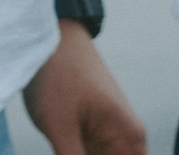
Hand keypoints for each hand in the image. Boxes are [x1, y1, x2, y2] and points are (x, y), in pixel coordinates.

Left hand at [23, 21, 145, 154]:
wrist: (49, 34)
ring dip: (77, 154)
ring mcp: (109, 135)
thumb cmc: (58, 73)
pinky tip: (62, 145)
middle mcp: (127, 140)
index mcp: (129, 139)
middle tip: (67, 147)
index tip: (76, 152)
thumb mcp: (60, 128)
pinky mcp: (92, 132)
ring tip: (64, 141)